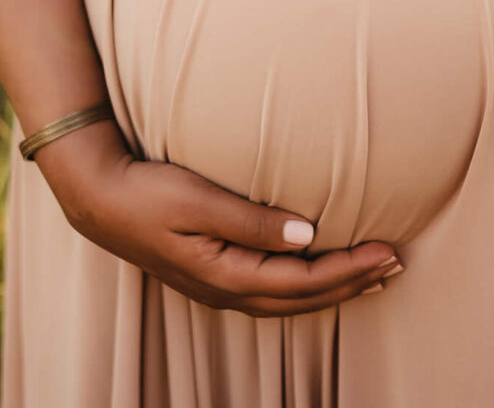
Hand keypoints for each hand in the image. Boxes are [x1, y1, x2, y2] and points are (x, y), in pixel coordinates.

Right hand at [34, 119, 401, 316]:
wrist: (97, 197)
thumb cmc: (146, 192)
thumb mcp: (198, 200)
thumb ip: (252, 221)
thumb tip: (308, 234)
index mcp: (226, 276)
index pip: (304, 281)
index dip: (350, 269)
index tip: (388, 250)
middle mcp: (225, 291)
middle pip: (303, 299)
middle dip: (352, 283)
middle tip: (396, 264)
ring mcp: (217, 287)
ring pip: (288, 300)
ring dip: (333, 288)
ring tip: (371, 276)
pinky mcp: (212, 274)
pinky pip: (272, 290)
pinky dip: (305, 284)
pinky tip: (317, 268)